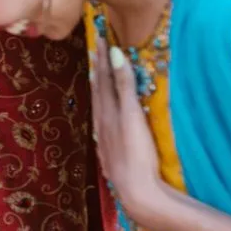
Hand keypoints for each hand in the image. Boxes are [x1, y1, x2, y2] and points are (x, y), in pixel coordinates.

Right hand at [91, 36, 167, 224]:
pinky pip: (116, 89)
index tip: (95, 50)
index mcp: (101, 126)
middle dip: (97, 62)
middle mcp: (103, 119)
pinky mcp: (123, 118)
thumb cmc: (133, 174)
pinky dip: (115, 72)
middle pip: (99, 85)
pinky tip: (117, 55)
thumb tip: (119, 118)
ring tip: (99, 44)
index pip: (98, 93)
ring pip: (104, 85)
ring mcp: (111, 118)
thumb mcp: (124, 152)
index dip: (97, 72)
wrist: (137, 190)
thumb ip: (123, 138)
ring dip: (102, 64)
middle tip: (94, 39)